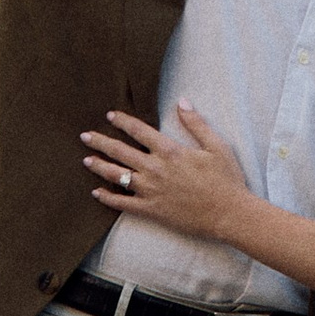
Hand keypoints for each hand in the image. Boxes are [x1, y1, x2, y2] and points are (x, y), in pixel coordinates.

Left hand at [80, 103, 252, 245]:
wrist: (229, 213)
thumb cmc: (226, 179)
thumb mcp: (216, 146)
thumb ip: (196, 123)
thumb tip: (181, 101)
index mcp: (170, 151)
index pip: (139, 131)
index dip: (123, 122)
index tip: (110, 116)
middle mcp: (155, 169)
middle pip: (120, 151)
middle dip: (100, 142)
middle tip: (85, 136)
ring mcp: (151, 191)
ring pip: (117, 176)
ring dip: (99, 166)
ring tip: (86, 160)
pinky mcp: (151, 210)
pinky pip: (123, 204)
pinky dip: (108, 198)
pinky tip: (97, 192)